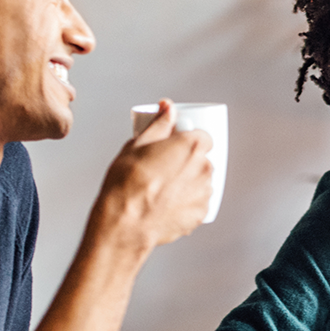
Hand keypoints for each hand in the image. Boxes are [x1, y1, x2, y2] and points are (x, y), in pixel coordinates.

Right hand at [94, 99, 212, 250]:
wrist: (125, 223)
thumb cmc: (127, 183)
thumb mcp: (137, 145)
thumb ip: (159, 124)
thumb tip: (168, 107)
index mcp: (191, 146)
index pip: (202, 137)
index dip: (189, 141)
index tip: (176, 146)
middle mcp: (204, 168)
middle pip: (202, 159)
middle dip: (188, 161)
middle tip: (165, 168)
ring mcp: (205, 193)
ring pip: (201, 181)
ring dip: (189, 182)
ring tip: (163, 188)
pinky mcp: (201, 214)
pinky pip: (198, 202)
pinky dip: (187, 202)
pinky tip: (168, 204)